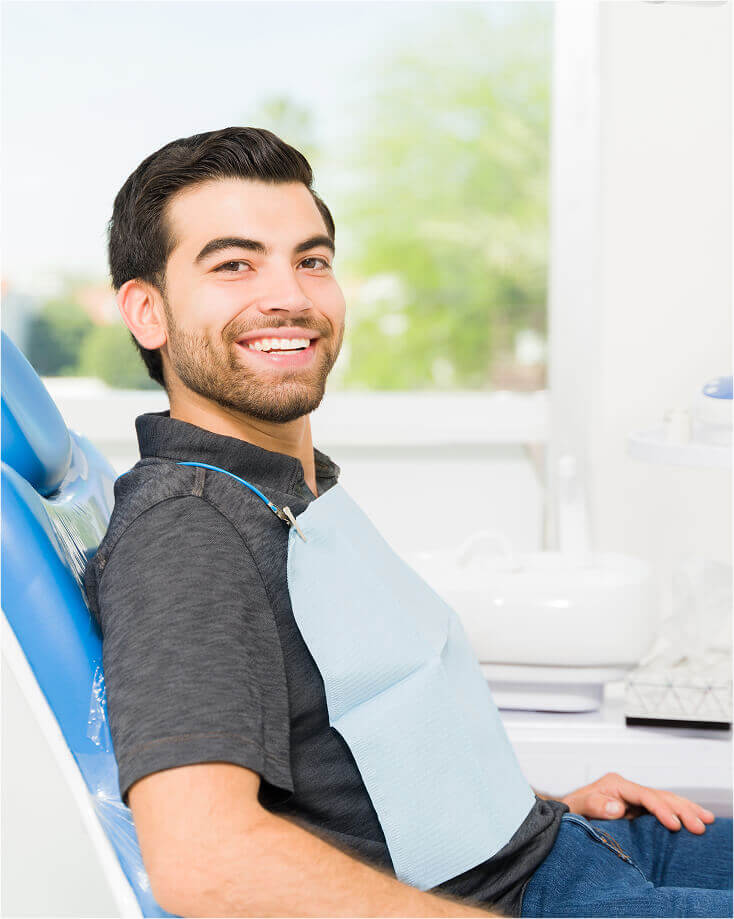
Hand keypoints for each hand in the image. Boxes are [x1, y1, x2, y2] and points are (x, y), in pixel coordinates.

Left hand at [560, 772, 715, 833]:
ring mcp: (633, 800)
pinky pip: (661, 811)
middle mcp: (627, 789)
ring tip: (707, 820)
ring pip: (665, 801)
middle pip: (660, 795)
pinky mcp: (637, 811)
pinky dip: (678, 814)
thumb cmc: (571, 810)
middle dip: (682, 809)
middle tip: (701, 823)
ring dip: (686, 810)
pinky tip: (693, 820)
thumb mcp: (578, 807)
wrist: (566, 815)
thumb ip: (595, 805)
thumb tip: (618, 808)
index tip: (674, 824)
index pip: (644, 795)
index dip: (660, 809)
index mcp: (615, 784)